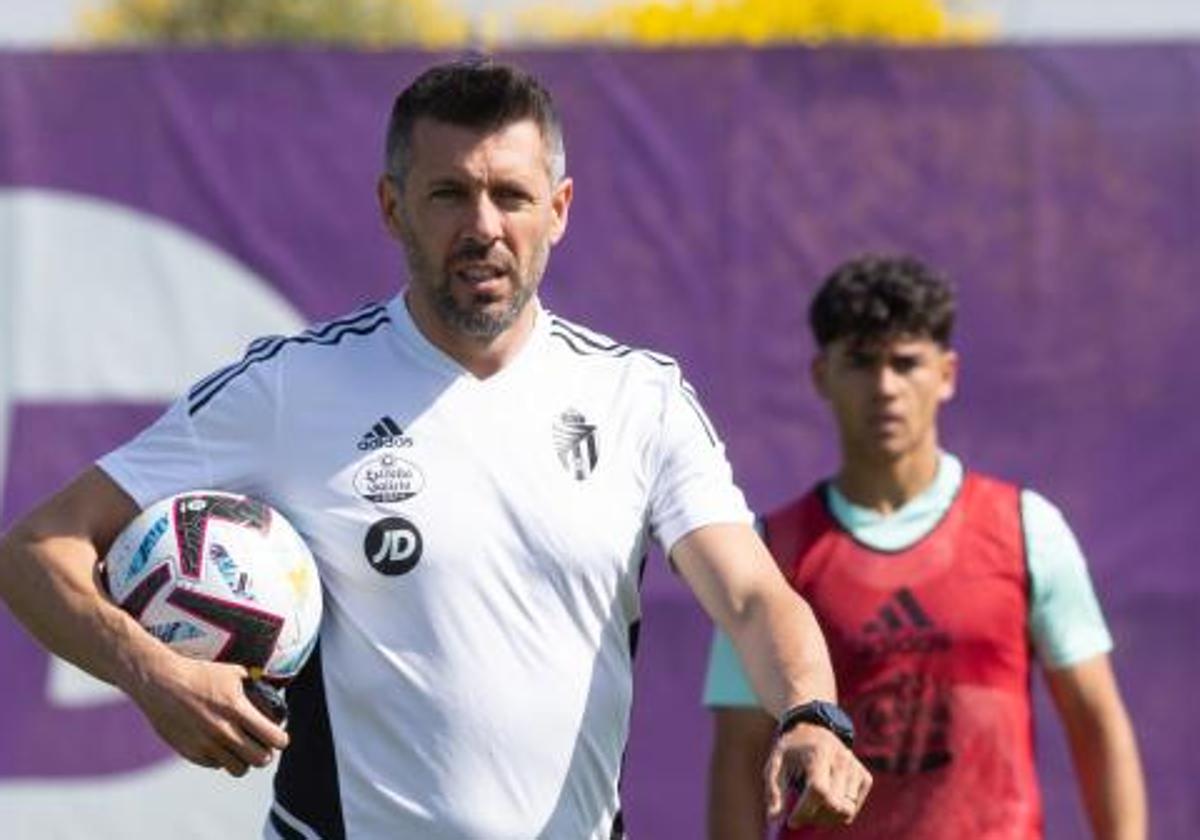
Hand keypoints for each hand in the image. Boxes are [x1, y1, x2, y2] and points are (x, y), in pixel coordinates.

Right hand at [125, 652, 289, 776]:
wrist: (161, 683)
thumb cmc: (198, 674)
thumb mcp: (232, 672)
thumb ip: (253, 683)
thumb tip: (269, 688)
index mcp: (237, 709)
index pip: (273, 738)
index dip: (281, 740)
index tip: (279, 738)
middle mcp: (223, 731)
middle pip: (260, 760)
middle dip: (266, 754)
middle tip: (263, 747)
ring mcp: (206, 745)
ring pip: (239, 769)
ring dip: (244, 761)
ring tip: (243, 750)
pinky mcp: (190, 753)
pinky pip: (216, 765)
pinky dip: (222, 759)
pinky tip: (220, 746)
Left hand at [764, 723, 871, 827]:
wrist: (814, 730)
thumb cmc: (791, 750)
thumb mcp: (775, 764)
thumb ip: (773, 790)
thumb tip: (773, 818)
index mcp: (818, 753)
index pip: (819, 790)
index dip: (806, 811)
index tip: (792, 820)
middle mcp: (841, 759)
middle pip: (834, 805)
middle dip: (814, 817)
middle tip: (801, 813)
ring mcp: (855, 768)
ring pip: (846, 811)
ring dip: (826, 817)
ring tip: (812, 807)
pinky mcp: (865, 777)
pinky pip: (853, 808)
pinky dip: (839, 812)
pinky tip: (826, 801)